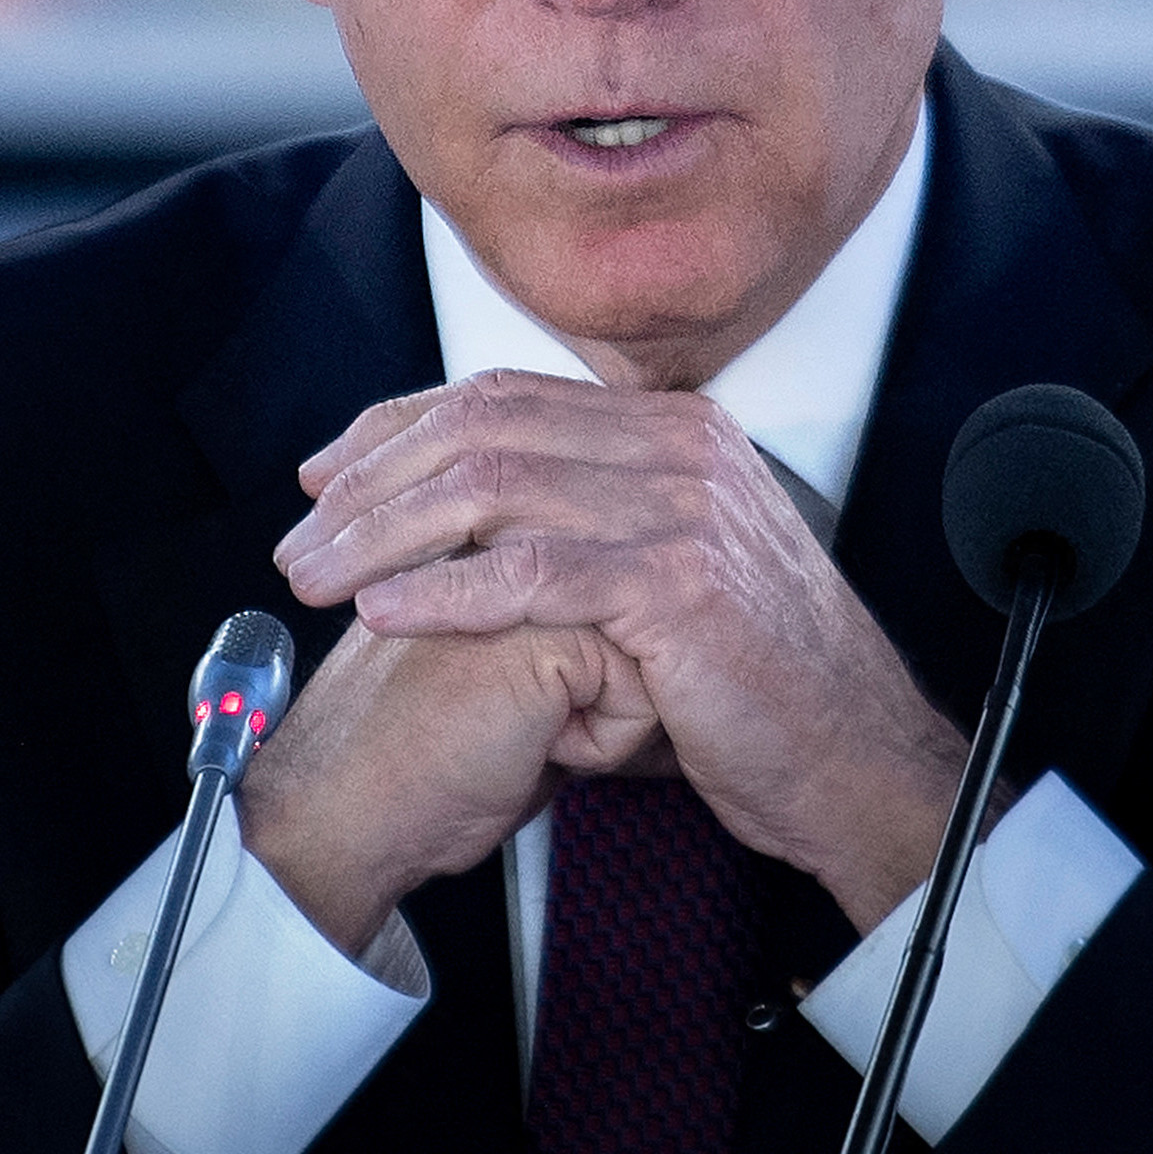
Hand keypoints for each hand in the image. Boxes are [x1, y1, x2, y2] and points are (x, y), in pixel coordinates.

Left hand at [275, 372, 969, 930]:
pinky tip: (386, 612)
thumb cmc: (753, 685)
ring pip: (491, 489)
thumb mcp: (666, 574)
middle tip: (300, 539)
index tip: (324, 472)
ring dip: (383, 534)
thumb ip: (588, 528)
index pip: (503, 395)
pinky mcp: (677, 584)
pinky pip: (533, 573)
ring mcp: (681, 508)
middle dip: (371, 481)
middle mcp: (680, 446)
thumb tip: (472, 521)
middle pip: (482, 429)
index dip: (397, 427)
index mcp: (674, 430)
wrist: (852, 758)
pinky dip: (446, 591)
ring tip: (317, 578)